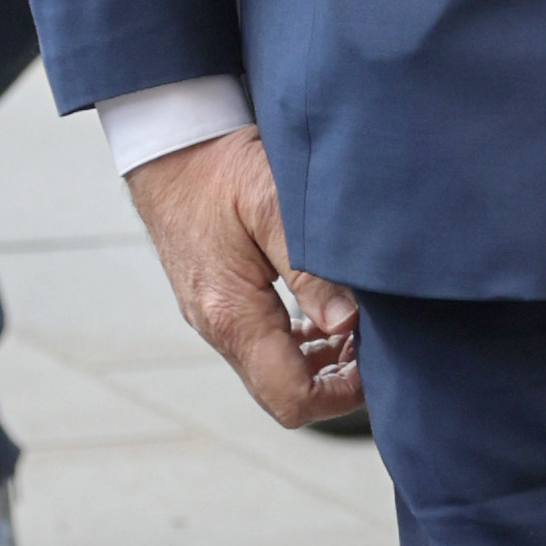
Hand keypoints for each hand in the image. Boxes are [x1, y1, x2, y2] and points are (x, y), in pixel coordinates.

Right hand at [128, 125, 364, 425]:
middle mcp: (217, 327)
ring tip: (359, 329)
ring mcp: (213, 317)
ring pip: (273, 371)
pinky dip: (300, 342)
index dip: (341, 396)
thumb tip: (346, 323)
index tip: (378, 365)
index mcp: (231, 315)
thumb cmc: (220, 169)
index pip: (290, 397)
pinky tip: (326, 313)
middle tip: (376, 346)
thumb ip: (311, 270)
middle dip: (336, 383)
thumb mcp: (273, 207)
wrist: (168, 148)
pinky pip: (262, 344)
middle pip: (282, 393)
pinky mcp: (216, 302)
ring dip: (320, 363)